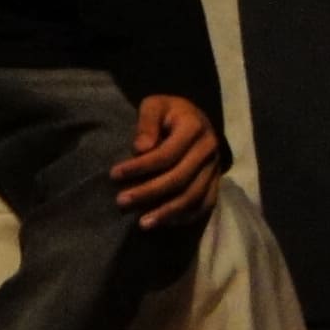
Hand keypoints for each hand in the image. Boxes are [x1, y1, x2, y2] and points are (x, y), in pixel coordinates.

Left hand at [113, 93, 226, 226]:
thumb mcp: (154, 105)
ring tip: (142, 223)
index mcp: (194, 127)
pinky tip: (164, 223)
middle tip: (121, 201)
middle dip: (148, 192)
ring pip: (193, 196)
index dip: (140, 166)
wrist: (196, 118)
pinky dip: (185, 216)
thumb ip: (146, 122)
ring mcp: (215, 168)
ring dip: (167, 212)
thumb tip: (140, 148)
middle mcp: (209, 149)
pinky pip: (205, 204)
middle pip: (179, 179)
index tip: (113, 174)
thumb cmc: (169, 112)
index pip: (165, 154)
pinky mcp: (216, 181)